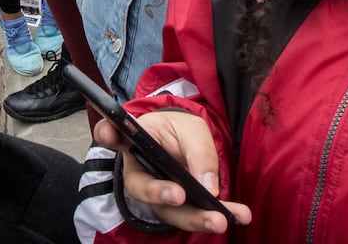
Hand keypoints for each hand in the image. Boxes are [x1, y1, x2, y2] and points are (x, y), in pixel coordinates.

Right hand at [92, 114, 251, 233]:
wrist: (187, 144)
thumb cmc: (180, 132)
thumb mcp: (192, 129)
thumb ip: (198, 152)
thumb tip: (207, 188)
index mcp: (135, 140)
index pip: (113, 134)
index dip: (108, 133)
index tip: (109, 132)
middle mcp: (139, 171)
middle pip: (141, 187)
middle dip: (160, 194)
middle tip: (179, 196)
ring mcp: (156, 194)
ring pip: (168, 211)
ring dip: (195, 217)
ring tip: (220, 219)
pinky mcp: (176, 208)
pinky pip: (192, 215)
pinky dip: (216, 216)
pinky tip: (239, 216)